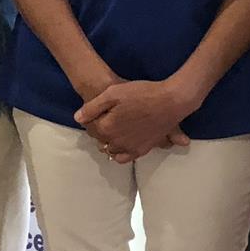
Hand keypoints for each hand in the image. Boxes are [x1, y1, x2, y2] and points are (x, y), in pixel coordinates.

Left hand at [75, 79, 194, 163]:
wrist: (171, 101)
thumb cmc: (142, 93)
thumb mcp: (113, 93)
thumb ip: (92, 107)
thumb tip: (78, 119)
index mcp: (106, 129)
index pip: (90, 129)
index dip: (91, 120)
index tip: (96, 112)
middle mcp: (116, 143)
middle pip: (100, 141)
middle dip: (99, 132)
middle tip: (105, 118)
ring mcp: (130, 149)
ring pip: (111, 151)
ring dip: (109, 143)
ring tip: (114, 129)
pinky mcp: (143, 150)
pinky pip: (125, 157)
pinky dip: (121, 152)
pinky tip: (123, 141)